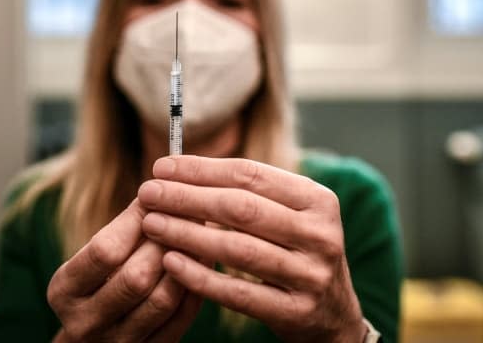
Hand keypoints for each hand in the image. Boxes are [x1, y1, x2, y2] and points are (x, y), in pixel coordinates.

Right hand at [47, 198, 203, 341]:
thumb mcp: (92, 255)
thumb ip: (123, 227)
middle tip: (185, 212)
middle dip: (164, 240)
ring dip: (186, 260)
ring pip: (163, 298)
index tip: (156, 197)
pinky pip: (181, 317)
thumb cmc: (97, 280)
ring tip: (198, 231)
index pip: (104, 251)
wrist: (94, 339)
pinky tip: (203, 258)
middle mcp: (85, 323)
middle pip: (136, 277)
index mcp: (64, 290)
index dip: (135, 220)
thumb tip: (161, 188)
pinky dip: (196, 283)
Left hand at [137, 156, 367, 342]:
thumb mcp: (288, 215)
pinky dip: (201, 277)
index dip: (202, 169)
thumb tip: (178, 171)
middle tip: (148, 192)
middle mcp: (320, 234)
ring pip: (237, 249)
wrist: (334, 316)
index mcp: (316, 200)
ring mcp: (311, 275)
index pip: (251, 175)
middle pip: (241, 208)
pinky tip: (170, 262)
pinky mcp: (296, 312)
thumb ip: (247, 193)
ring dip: (187, 234)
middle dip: (188, 197)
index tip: (162, 166)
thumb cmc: (295, 251)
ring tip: (151, 224)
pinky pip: (239, 293)